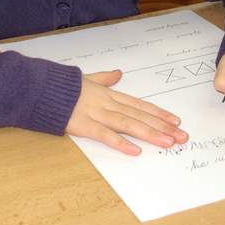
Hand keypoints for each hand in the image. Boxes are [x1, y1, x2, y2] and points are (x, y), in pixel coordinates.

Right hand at [66, 70, 187, 155]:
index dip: (159, 113)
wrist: (41, 88)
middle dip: (162, 126)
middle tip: (182, 136)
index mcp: (109, 94)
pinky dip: (121, 143)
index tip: (176, 121)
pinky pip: (105, 135)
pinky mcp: (84, 125)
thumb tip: (118, 73)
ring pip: (128, 124)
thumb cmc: (63, 86)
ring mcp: (97, 114)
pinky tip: (136, 151)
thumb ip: (104, 78)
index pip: (140, 104)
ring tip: (168, 142)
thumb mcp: (87, 78)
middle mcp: (108, 103)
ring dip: (150, 133)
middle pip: (139, 116)